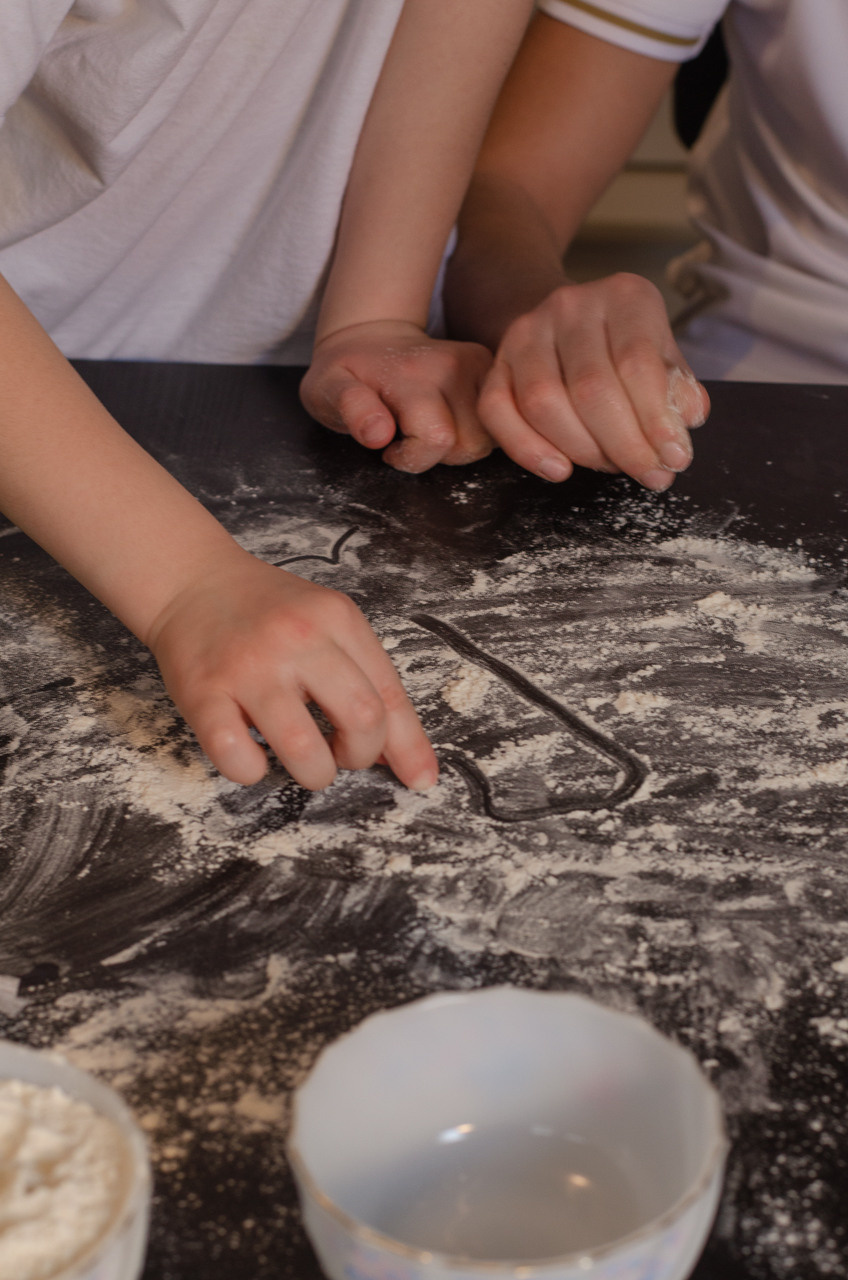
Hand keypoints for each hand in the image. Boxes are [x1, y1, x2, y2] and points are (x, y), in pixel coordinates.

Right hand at [147, 547, 437, 790]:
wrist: (192, 579)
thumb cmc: (268, 612)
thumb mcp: (328, 625)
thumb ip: (366, 679)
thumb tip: (405, 756)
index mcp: (336, 619)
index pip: (390, 694)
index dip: (408, 746)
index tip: (419, 779)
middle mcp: (296, 638)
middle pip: (362, 719)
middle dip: (361, 756)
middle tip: (343, 755)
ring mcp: (248, 666)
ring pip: (303, 749)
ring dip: (314, 774)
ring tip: (306, 763)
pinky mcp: (202, 692)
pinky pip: (236, 756)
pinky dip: (251, 771)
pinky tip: (253, 756)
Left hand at [300, 320, 494, 472]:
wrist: (370, 336)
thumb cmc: (347, 372)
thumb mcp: (327, 389)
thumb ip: (351, 409)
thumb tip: (378, 434)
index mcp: (413, 374)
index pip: (437, 438)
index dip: (413, 457)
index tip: (389, 447)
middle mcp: (454, 364)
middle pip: (471, 443)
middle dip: (441, 454)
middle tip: (411, 436)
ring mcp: (479, 364)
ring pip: (490, 436)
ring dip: (462, 444)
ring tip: (430, 426)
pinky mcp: (491, 367)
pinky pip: (498, 421)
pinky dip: (479, 429)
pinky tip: (452, 418)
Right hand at [477, 274, 709, 489]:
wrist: (571, 328)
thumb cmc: (626, 350)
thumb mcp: (665, 358)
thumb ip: (678, 388)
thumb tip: (686, 418)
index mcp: (624, 296)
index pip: (638, 362)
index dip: (656, 419)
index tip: (673, 458)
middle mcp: (571, 305)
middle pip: (590, 388)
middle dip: (624, 445)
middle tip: (649, 475)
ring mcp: (527, 332)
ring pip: (543, 402)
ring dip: (582, 450)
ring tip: (611, 465)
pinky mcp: (496, 363)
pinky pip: (497, 410)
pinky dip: (526, 448)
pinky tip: (559, 469)